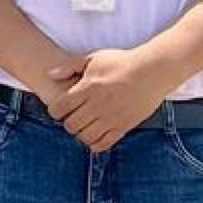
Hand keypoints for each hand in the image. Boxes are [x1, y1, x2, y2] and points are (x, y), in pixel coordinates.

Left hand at [45, 47, 178, 153]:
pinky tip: (96, 134)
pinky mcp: (124, 126)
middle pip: (71, 125)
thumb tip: (49, 74)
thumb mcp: (94, 58)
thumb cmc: (122, 62)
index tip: (60, 108)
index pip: (60, 108)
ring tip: (84, 125)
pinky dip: (95, 143)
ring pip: (85, 137)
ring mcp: (112, 117)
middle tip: (73, 117)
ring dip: (81, 133)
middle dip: (68, 122)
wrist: (153, 71)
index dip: (56, 110)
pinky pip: (103, 144)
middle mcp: (98, 105)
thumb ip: (70, 66)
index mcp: (88, 88)